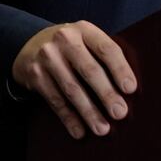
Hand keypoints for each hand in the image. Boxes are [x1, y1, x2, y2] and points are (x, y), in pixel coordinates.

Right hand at [10, 21, 136, 138]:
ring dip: (88, 112)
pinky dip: (69, 118)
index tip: (131, 89)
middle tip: (120, 113)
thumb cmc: (73, 47)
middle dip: (106, 94)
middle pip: (89, 70)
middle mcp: (65, 40)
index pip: (107, 49)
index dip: (120, 69)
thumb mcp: (87, 41)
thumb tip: (129, 89)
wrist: (30, 43)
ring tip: (102, 129)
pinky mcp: (34, 75)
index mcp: (85, 30)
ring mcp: (47, 57)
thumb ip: (105, 57)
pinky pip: (55, 100)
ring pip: (71, 89)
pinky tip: (79, 131)